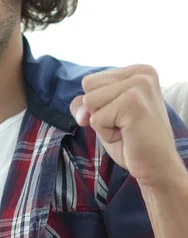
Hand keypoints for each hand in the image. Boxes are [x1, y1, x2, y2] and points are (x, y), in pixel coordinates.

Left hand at [69, 65, 183, 187]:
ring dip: (102, 122)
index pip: (90, 81)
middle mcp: (142, 73)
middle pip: (88, 85)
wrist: (155, 166)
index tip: (121, 115)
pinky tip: (128, 136)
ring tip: (125, 128)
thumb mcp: (102, 113)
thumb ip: (83, 103)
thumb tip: (82, 114)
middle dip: (98, 110)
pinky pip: (96, 119)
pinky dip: (106, 134)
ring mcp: (140, 86)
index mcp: (137, 71)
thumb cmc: (129, 139)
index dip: (96, 104)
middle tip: (123, 123)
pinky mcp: (134, 103)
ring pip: (89, 101)